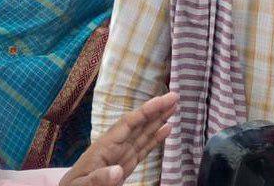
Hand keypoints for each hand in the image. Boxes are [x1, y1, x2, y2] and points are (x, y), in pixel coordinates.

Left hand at [58, 92, 177, 185]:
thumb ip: (98, 178)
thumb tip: (118, 171)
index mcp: (104, 146)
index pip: (129, 123)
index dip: (147, 110)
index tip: (164, 99)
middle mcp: (115, 147)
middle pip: (139, 124)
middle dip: (156, 110)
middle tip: (175, 96)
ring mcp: (121, 156)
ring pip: (143, 134)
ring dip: (159, 120)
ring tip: (175, 108)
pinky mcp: (126, 166)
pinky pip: (144, 149)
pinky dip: (156, 139)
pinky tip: (167, 130)